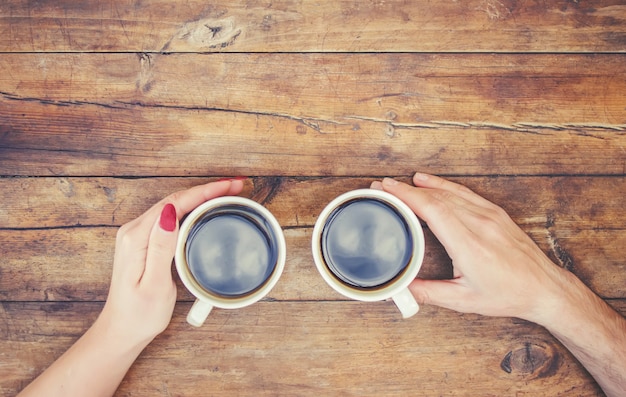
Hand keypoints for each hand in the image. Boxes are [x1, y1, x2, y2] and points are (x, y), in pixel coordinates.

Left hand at [95, 179, 244, 349]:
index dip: (204, 191)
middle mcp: (134, 232)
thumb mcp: (155, 285)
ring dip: (201, 197)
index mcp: (137, 238)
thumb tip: (170, 213)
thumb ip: (161, 248)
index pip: (175, 203)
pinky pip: (172, 218)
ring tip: (227, 193)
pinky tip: (206, 209)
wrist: (122, 330)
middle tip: (236, 186)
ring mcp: (139, 236)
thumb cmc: (139, 314)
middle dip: (207, 190)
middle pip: (176, 200)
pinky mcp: (145, 243)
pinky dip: (193, 209)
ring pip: (175, 206)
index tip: (229, 186)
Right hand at [371, 173, 568, 323]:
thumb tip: (400, 288)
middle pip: (436, 198)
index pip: (433, 210)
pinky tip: (428, 181)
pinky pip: (464, 193)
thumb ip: (428, 293)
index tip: (387, 190)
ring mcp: (489, 216)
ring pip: (449, 192)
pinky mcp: (495, 213)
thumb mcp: (464, 300)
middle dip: (406, 190)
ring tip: (400, 183)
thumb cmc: (507, 294)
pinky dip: (442, 185)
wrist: (544, 288)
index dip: (407, 197)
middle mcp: (480, 225)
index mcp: (470, 246)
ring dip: (421, 186)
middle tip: (383, 187)